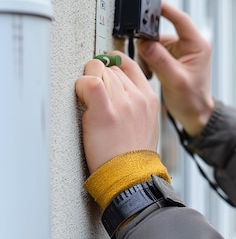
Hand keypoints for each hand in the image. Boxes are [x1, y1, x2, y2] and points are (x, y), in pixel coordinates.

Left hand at [75, 51, 159, 173]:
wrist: (130, 175)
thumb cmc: (134, 154)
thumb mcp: (146, 122)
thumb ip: (136, 100)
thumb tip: (117, 85)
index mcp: (150, 98)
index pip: (128, 65)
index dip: (112, 64)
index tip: (103, 68)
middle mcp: (138, 97)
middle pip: (111, 68)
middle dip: (99, 77)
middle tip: (93, 95)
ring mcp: (123, 103)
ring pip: (100, 72)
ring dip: (89, 83)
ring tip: (88, 102)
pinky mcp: (105, 111)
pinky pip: (91, 82)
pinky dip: (82, 85)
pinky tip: (82, 96)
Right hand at [136, 2, 214, 136]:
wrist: (194, 113)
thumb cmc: (192, 99)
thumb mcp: (175, 80)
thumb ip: (160, 61)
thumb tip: (145, 43)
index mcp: (197, 45)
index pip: (180, 19)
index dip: (165, 10)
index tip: (150, 3)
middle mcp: (189, 45)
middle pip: (162, 31)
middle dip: (150, 44)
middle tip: (146, 59)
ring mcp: (179, 51)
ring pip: (154, 43)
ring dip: (148, 56)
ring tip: (152, 72)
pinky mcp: (170, 57)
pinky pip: (152, 52)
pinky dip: (147, 61)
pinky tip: (151, 73)